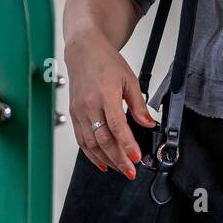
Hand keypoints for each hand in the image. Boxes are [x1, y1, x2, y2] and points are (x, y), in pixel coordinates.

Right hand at [65, 30, 155, 178]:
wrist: (84, 51)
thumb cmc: (106, 62)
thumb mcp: (130, 80)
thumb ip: (139, 105)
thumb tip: (148, 124)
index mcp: (105, 96)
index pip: (117, 127)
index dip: (127, 145)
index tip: (136, 158)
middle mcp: (89, 106)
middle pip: (103, 140)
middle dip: (118, 159)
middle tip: (130, 171)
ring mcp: (79, 112)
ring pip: (91, 144)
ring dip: (106, 159)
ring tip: (120, 169)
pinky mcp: (74, 114)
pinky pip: (81, 139)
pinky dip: (91, 154)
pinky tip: (102, 162)